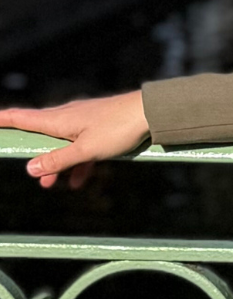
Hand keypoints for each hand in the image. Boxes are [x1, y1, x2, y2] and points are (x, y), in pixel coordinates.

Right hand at [0, 91, 149, 189]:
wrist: (152, 113)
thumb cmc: (119, 127)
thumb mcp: (86, 150)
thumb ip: (58, 161)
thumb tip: (31, 168)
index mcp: (59, 120)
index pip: (23, 118)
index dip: (4, 120)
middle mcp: (68, 117)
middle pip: (41, 135)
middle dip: (31, 153)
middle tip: (24, 168)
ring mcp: (84, 122)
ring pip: (63, 145)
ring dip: (56, 164)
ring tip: (51, 185)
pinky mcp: (100, 129)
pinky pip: (82, 147)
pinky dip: (78, 162)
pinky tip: (80, 180)